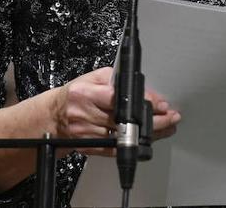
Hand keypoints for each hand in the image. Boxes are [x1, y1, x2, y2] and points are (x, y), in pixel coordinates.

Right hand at [50, 67, 180, 155]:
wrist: (54, 117)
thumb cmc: (75, 95)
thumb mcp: (93, 77)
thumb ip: (117, 81)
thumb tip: (144, 91)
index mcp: (87, 94)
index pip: (119, 98)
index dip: (142, 102)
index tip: (161, 104)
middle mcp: (87, 114)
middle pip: (126, 120)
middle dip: (154, 120)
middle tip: (171, 117)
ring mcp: (89, 133)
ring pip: (126, 137)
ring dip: (150, 134)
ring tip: (167, 127)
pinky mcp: (91, 147)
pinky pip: (118, 148)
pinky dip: (136, 144)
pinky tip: (149, 139)